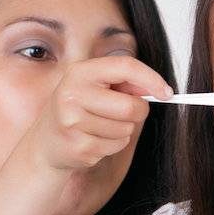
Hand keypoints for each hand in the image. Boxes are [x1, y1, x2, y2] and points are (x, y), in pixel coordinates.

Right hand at [24, 55, 173, 175]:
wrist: (46, 143)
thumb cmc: (77, 110)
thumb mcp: (95, 88)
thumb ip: (124, 84)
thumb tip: (157, 89)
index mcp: (79, 72)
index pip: (125, 67)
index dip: (151, 79)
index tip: (167, 92)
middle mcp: (73, 95)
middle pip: (129, 107)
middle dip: (138, 113)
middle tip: (128, 114)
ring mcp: (73, 123)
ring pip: (125, 129)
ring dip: (123, 130)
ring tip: (102, 127)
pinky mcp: (79, 148)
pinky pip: (116, 146)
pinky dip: (114, 145)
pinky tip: (95, 140)